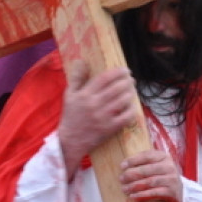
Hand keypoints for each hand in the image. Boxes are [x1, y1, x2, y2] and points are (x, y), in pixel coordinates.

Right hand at [58, 63, 136, 177]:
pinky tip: (132, 106)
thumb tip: (81, 61)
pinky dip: (131, 110)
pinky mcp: (109, 128)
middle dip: (127, 81)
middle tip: (131, 79)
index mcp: (85, 95)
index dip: (117, 72)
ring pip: (123, 101)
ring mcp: (103, 117)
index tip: (125, 70)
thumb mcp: (69, 95)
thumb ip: (76, 78)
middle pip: (116, 88)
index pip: (105, 78)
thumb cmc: (71, 116)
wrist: (71, 141)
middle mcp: (95, 104)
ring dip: (130, 93)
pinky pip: (126, 117)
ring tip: (132, 90)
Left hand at [119, 148, 182, 201]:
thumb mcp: (156, 167)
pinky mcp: (172, 192)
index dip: (133, 160)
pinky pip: (154, 193)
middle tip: (121, 179)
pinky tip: (133, 196)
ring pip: (150, 181)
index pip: (147, 156)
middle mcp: (169, 166)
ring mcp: (171, 179)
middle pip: (147, 169)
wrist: (178, 193)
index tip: (122, 166)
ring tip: (124, 189)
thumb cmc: (162, 178)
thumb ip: (144, 163)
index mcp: (164, 157)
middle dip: (132, 174)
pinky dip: (142, 195)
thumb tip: (123, 166)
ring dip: (135, 185)